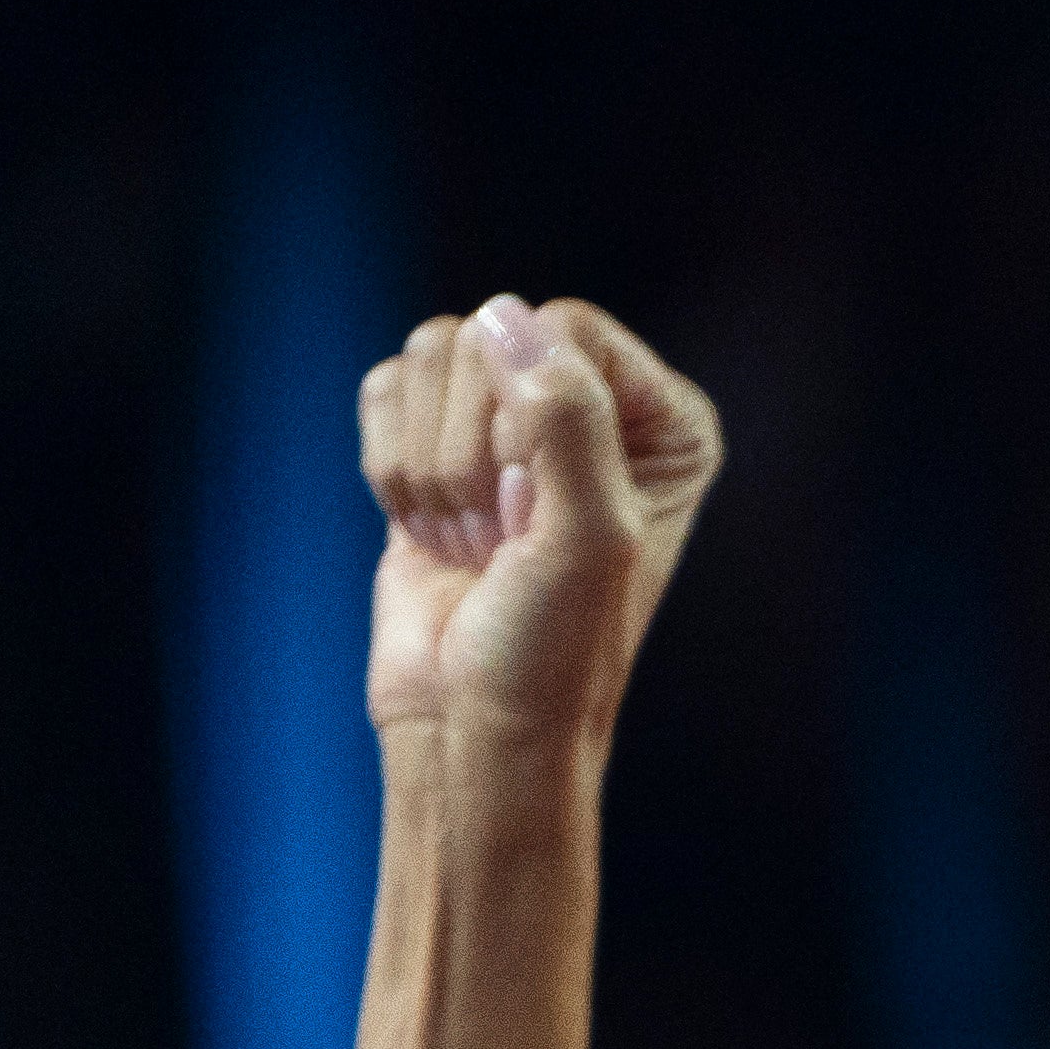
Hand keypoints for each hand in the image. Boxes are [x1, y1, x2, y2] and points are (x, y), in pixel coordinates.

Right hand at [358, 293, 722, 752]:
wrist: (468, 728)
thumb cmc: (549, 655)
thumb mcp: (587, 538)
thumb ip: (565, 419)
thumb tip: (502, 320)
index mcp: (663, 423)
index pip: (568, 328)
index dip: (529, 414)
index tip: (536, 509)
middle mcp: (594, 408)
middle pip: (491, 334)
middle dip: (473, 449)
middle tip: (502, 537)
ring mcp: (509, 422)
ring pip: (433, 354)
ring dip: (432, 464)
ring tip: (471, 540)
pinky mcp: (434, 444)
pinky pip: (386, 388)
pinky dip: (391, 466)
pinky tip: (430, 531)